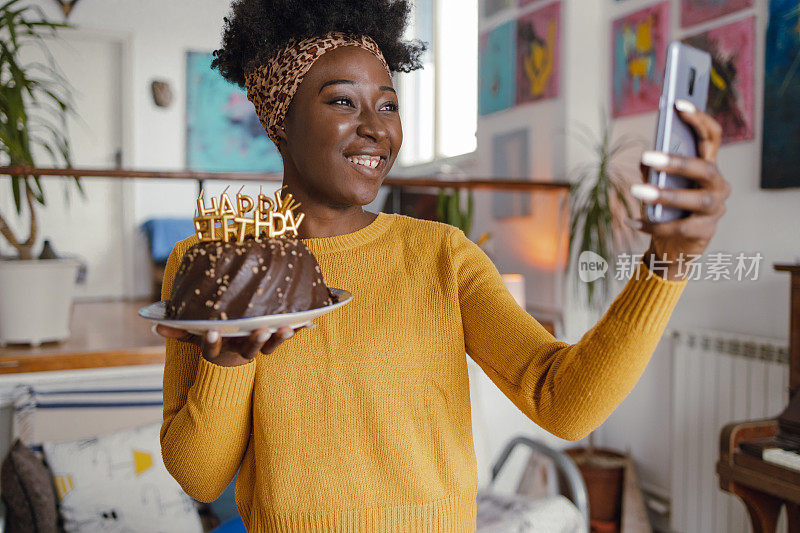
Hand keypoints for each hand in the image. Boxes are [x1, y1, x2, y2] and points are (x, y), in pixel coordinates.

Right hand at [155, 324, 307, 365]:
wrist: (231, 357)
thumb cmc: (213, 339)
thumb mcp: (194, 336)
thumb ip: (179, 330)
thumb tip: (157, 325)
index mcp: (219, 350)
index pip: (212, 348)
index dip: (212, 342)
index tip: (211, 332)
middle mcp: (239, 351)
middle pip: (248, 349)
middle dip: (255, 341)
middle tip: (261, 331)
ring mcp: (257, 348)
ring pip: (269, 347)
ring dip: (278, 338)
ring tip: (286, 329)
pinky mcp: (271, 340)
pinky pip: (285, 337)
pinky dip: (295, 330)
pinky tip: (307, 322)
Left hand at [628, 99, 731, 280]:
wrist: (674, 244)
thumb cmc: (667, 208)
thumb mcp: (658, 184)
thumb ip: (654, 170)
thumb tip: (646, 159)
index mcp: (708, 165)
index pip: (712, 136)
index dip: (698, 118)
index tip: (679, 103)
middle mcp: (718, 184)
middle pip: (705, 168)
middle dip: (677, 161)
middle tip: (648, 156)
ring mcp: (715, 209)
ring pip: (695, 199)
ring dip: (664, 195)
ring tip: (636, 191)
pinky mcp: (705, 231)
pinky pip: (678, 227)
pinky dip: (652, 224)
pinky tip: (631, 221)